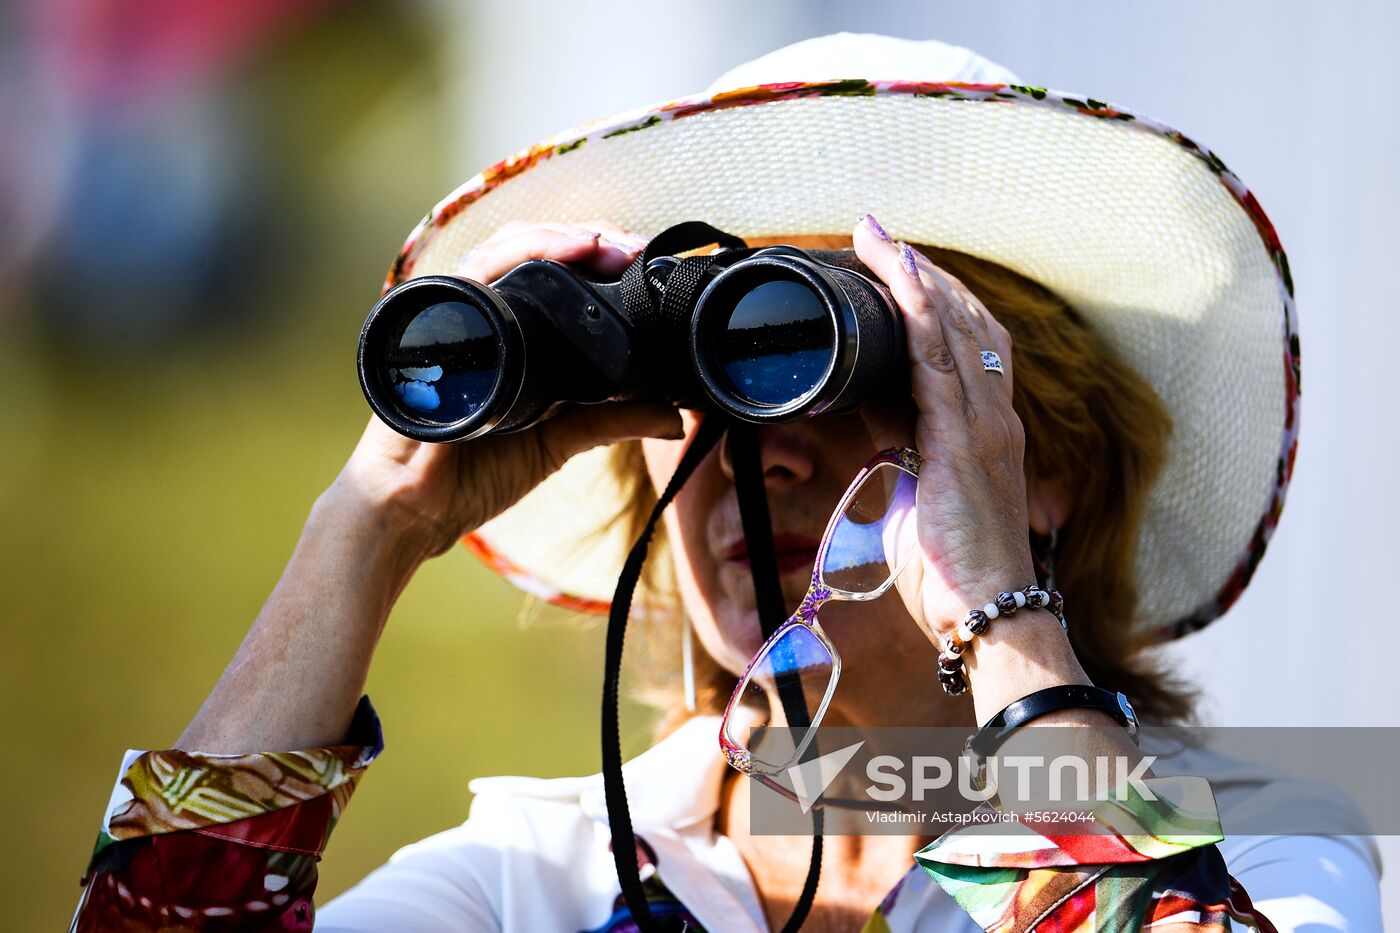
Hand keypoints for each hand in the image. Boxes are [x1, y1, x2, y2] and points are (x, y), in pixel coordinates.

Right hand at [332, 220, 683, 559]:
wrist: (417, 508)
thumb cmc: (475, 475)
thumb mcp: (559, 440)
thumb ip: (612, 421)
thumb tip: (675, 417)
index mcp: (517, 336)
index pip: (557, 275)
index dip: (599, 260)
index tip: (643, 263)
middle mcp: (487, 315)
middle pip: (536, 250)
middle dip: (589, 241)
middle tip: (633, 249)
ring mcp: (460, 311)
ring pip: (509, 246)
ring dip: (562, 237)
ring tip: (605, 244)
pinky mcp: (437, 315)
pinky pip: (480, 267)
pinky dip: (522, 251)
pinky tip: (561, 250)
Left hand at [851, 217, 1040, 646]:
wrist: (990, 616)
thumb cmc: (955, 569)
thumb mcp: (919, 494)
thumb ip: (902, 450)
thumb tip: (873, 419)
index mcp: (987, 429)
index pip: (967, 345)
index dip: (936, 301)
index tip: (898, 266)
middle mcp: (994, 417)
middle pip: (964, 322)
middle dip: (921, 274)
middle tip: (879, 235)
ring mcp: (985, 426)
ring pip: (953, 330)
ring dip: (914, 279)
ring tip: (879, 239)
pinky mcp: (962, 443)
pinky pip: (938, 363)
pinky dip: (919, 315)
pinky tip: (898, 282)